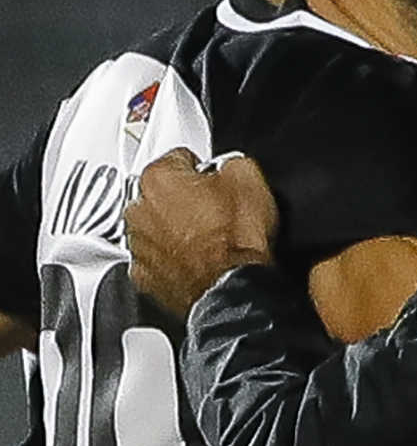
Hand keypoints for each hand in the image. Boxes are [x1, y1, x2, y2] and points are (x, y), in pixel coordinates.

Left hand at [127, 148, 279, 316]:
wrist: (235, 287)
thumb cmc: (237, 241)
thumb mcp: (249, 180)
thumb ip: (231, 163)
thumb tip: (229, 167)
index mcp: (158, 178)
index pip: (178, 158)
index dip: (203, 170)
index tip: (214, 182)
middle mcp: (138, 208)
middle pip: (158, 193)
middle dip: (182, 199)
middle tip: (212, 212)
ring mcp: (138, 243)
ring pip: (153, 226)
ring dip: (173, 229)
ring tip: (206, 239)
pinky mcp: (144, 274)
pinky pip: (154, 258)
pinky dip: (170, 258)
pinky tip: (195, 260)